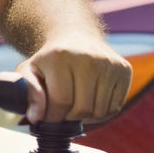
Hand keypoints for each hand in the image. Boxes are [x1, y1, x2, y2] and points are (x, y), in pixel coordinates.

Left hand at [16, 32, 132, 122]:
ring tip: (76, 104)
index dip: (54, 116)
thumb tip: (35, 117)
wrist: (74, 35)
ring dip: (87, 116)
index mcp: (61, 56)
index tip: (49, 117)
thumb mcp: (31, 69)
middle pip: (82, 108)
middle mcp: (88, 58)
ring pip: (100, 111)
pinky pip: (115, 107)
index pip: (60, 101)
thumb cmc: (51, 58)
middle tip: (63, 110)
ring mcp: (109, 63)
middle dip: (70, 116)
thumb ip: (29, 92)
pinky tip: (91, 100)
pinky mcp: (124, 70)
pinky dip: (102, 112)